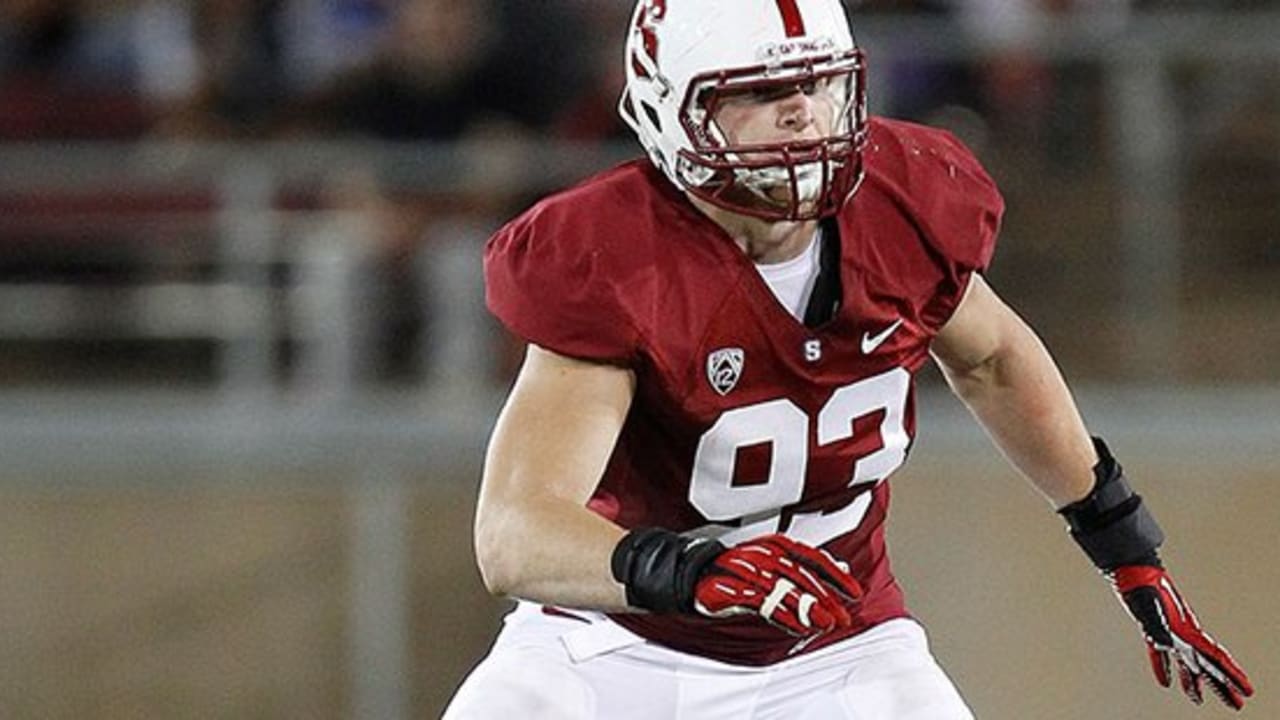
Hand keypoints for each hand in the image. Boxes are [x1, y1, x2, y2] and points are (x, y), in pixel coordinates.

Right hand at [692, 534, 862, 636]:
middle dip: (825, 598)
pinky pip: (762, 602)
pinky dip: (783, 615)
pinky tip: (799, 627)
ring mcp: (746, 570)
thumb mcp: (777, 565)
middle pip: (801, 576)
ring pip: (784, 589)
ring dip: (808, 608)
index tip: (855, 593)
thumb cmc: (741, 572)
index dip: (835, 576)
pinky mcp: (731, 588)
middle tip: (843, 618)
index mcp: (778, 544)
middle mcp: (764, 553)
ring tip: (826, 624)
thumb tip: (843, 569)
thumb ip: (807, 567)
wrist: (695, 574)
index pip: (813, 557)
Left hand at [1110, 564, 1253, 709]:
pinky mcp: (1152, 630)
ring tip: (1197, 699)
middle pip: (1207, 665)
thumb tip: (1165, 645)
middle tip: (1236, 704)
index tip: (1246, 690)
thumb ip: (1157, 626)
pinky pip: (1160, 655)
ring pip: (1187, 663)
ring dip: (1193, 681)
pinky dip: (1163, 668)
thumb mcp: (1150, 607)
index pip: (1216, 658)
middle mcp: (1184, 634)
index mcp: (1189, 630)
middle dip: (1222, 686)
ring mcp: (1170, 632)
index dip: (1233, 675)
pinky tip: (1165, 683)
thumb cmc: (1144, 587)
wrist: (1133, 571)